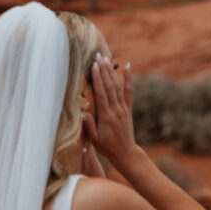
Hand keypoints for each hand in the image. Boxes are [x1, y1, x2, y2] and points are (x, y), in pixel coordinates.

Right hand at [82, 55, 137, 176]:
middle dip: (104, 70)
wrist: (125, 152)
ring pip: (118, 87)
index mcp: (106, 116)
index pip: (102, 94)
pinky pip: (128, 92)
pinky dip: (128, 79)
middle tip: (98, 56)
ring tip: (106, 58)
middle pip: (110, 86)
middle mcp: (116, 110)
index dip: (98, 79)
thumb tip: (82, 112)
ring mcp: (123, 108)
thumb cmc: (106, 146)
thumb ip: (89, 125)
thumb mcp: (95, 139)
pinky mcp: (128, 108)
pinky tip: (127, 67)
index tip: (93, 66)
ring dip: (112, 71)